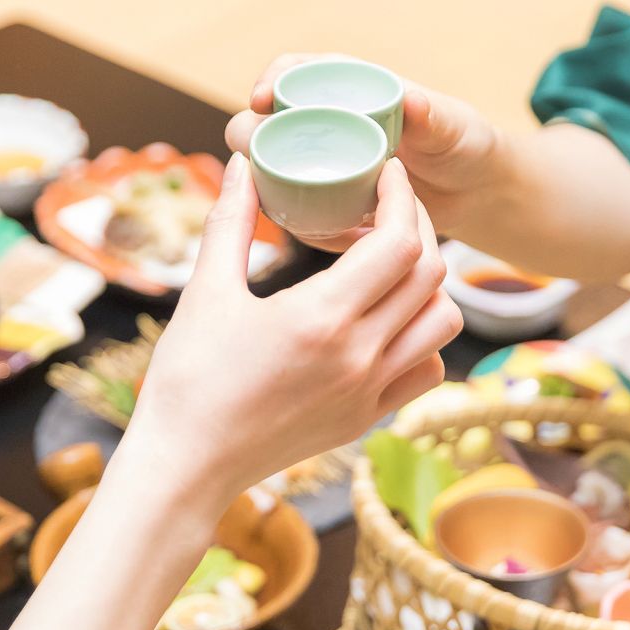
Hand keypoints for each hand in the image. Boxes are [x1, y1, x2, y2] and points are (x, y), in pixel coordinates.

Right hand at [130, 153, 460, 507]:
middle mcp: (358, 356)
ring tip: (392, 265)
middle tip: (390, 209)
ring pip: (442, 325)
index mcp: (321, 317)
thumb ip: (230, 222)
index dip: (402, 198)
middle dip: (420, 229)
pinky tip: (385, 321)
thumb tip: (243, 163)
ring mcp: (368, 392)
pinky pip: (426, 370)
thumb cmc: (188, 380)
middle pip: (432, 276)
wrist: (187, 466)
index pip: (399, 243)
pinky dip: (423, 339)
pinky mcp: (366, 418)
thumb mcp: (205, 292)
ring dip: (429, 286)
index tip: (387, 173)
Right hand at [224, 54, 501, 249]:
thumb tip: (412, 102)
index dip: (270, 81)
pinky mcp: (327, 205)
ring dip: (271, 191)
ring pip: (272, 174)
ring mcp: (321, 167)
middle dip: (253, 140)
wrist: (472, 192)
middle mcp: (324, 125)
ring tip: (303, 210)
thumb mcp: (450, 125)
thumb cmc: (462, 143)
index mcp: (346, 89)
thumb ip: (432, 115)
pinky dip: (308, 227)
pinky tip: (339, 238)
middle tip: (262, 163)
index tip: (261, 100)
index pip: (292, 74)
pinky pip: (301, 215)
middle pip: (265, 124)